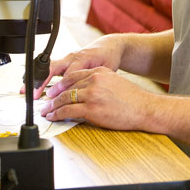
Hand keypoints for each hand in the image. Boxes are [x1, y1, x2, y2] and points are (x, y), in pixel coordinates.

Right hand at [29, 36, 125, 98]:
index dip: (60, 88)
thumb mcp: (106, 69)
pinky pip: (49, 69)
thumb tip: (86, 90)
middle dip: (41, 81)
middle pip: (52, 69)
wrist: (108, 47)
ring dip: (37, 79)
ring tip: (25, 90)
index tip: (54, 99)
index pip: (68, 75)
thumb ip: (95, 79)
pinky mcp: (64, 62)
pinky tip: (32, 87)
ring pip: (48, 68)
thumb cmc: (107, 58)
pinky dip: (40, 77)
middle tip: (34, 94)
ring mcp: (66, 59)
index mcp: (81, 58)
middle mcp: (71, 57)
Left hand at [40, 67, 155, 130]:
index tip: (52, 90)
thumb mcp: (114, 81)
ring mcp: (92, 94)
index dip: (59, 84)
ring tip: (46, 111)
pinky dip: (57, 114)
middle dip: (52, 95)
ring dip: (52, 106)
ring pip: (64, 98)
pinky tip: (53, 117)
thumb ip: (98, 81)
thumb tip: (83, 90)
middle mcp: (94, 80)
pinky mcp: (91, 109)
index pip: (73, 75)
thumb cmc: (132, 98)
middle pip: (66, 86)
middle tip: (45, 101)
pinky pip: (68, 111)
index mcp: (99, 72)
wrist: (144, 108)